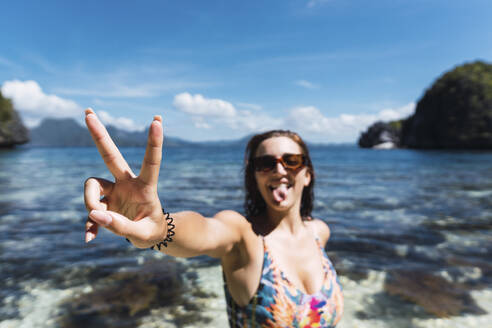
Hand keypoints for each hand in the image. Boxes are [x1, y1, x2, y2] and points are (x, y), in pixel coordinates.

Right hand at [84, 108, 165, 247]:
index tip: (157, 120)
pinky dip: (90, 224)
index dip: (153, 142)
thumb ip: (120, 226)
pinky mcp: (103, 201)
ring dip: (90, 203)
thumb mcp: (142, 235)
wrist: (148, 235)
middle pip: (110, 155)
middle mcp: (127, 183)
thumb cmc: (151, 231)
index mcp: (145, 186)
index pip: (150, 161)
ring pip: (91, 186)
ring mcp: (114, 190)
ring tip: (98, 222)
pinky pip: (90, 209)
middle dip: (99, 134)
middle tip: (88, 112)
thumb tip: (94, 214)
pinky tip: (90, 238)